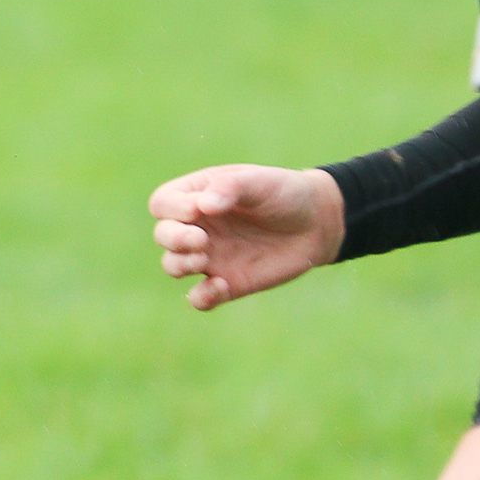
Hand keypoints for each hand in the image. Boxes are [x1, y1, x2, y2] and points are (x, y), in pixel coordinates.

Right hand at [149, 164, 344, 310]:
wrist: (316, 224)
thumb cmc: (284, 194)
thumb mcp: (260, 182)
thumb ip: (231, 187)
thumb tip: (204, 207)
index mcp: (196, 196)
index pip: (163, 203)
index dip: (173, 208)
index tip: (199, 209)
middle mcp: (196, 227)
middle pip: (163, 235)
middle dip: (174, 239)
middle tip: (201, 240)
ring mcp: (208, 256)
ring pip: (172, 265)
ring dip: (181, 265)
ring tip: (205, 261)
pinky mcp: (226, 283)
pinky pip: (199, 297)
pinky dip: (201, 297)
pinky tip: (221, 286)